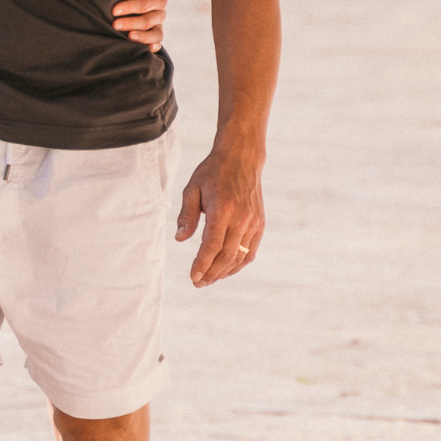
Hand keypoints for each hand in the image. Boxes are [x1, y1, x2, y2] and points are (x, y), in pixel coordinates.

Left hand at [113, 0, 166, 51]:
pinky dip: (152, 47)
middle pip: (149, 19)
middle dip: (131, 22)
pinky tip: (145, 49)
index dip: (131, 7)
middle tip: (114, 24)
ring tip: (128, 37)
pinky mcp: (154, 33)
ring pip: (156, 34)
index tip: (114, 10)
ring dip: (142, 37)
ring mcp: (158, 23)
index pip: (148, 2)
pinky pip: (157, 43)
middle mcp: (160, 9)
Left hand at [175, 139, 264, 288]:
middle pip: (226, 256)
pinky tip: (227, 269)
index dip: (202, 264)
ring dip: (225, 271)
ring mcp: (253, 222)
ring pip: (240, 256)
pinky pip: (251, 251)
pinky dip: (239, 263)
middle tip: (198, 283)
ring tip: (210, 279)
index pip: (211, 246)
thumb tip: (180, 239)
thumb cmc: (212, 172)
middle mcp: (241, 218)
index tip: (193, 277)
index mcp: (222, 209)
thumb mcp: (192, 188)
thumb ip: (186, 215)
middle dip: (211, 273)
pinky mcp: (260, 223)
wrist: (241, 157)